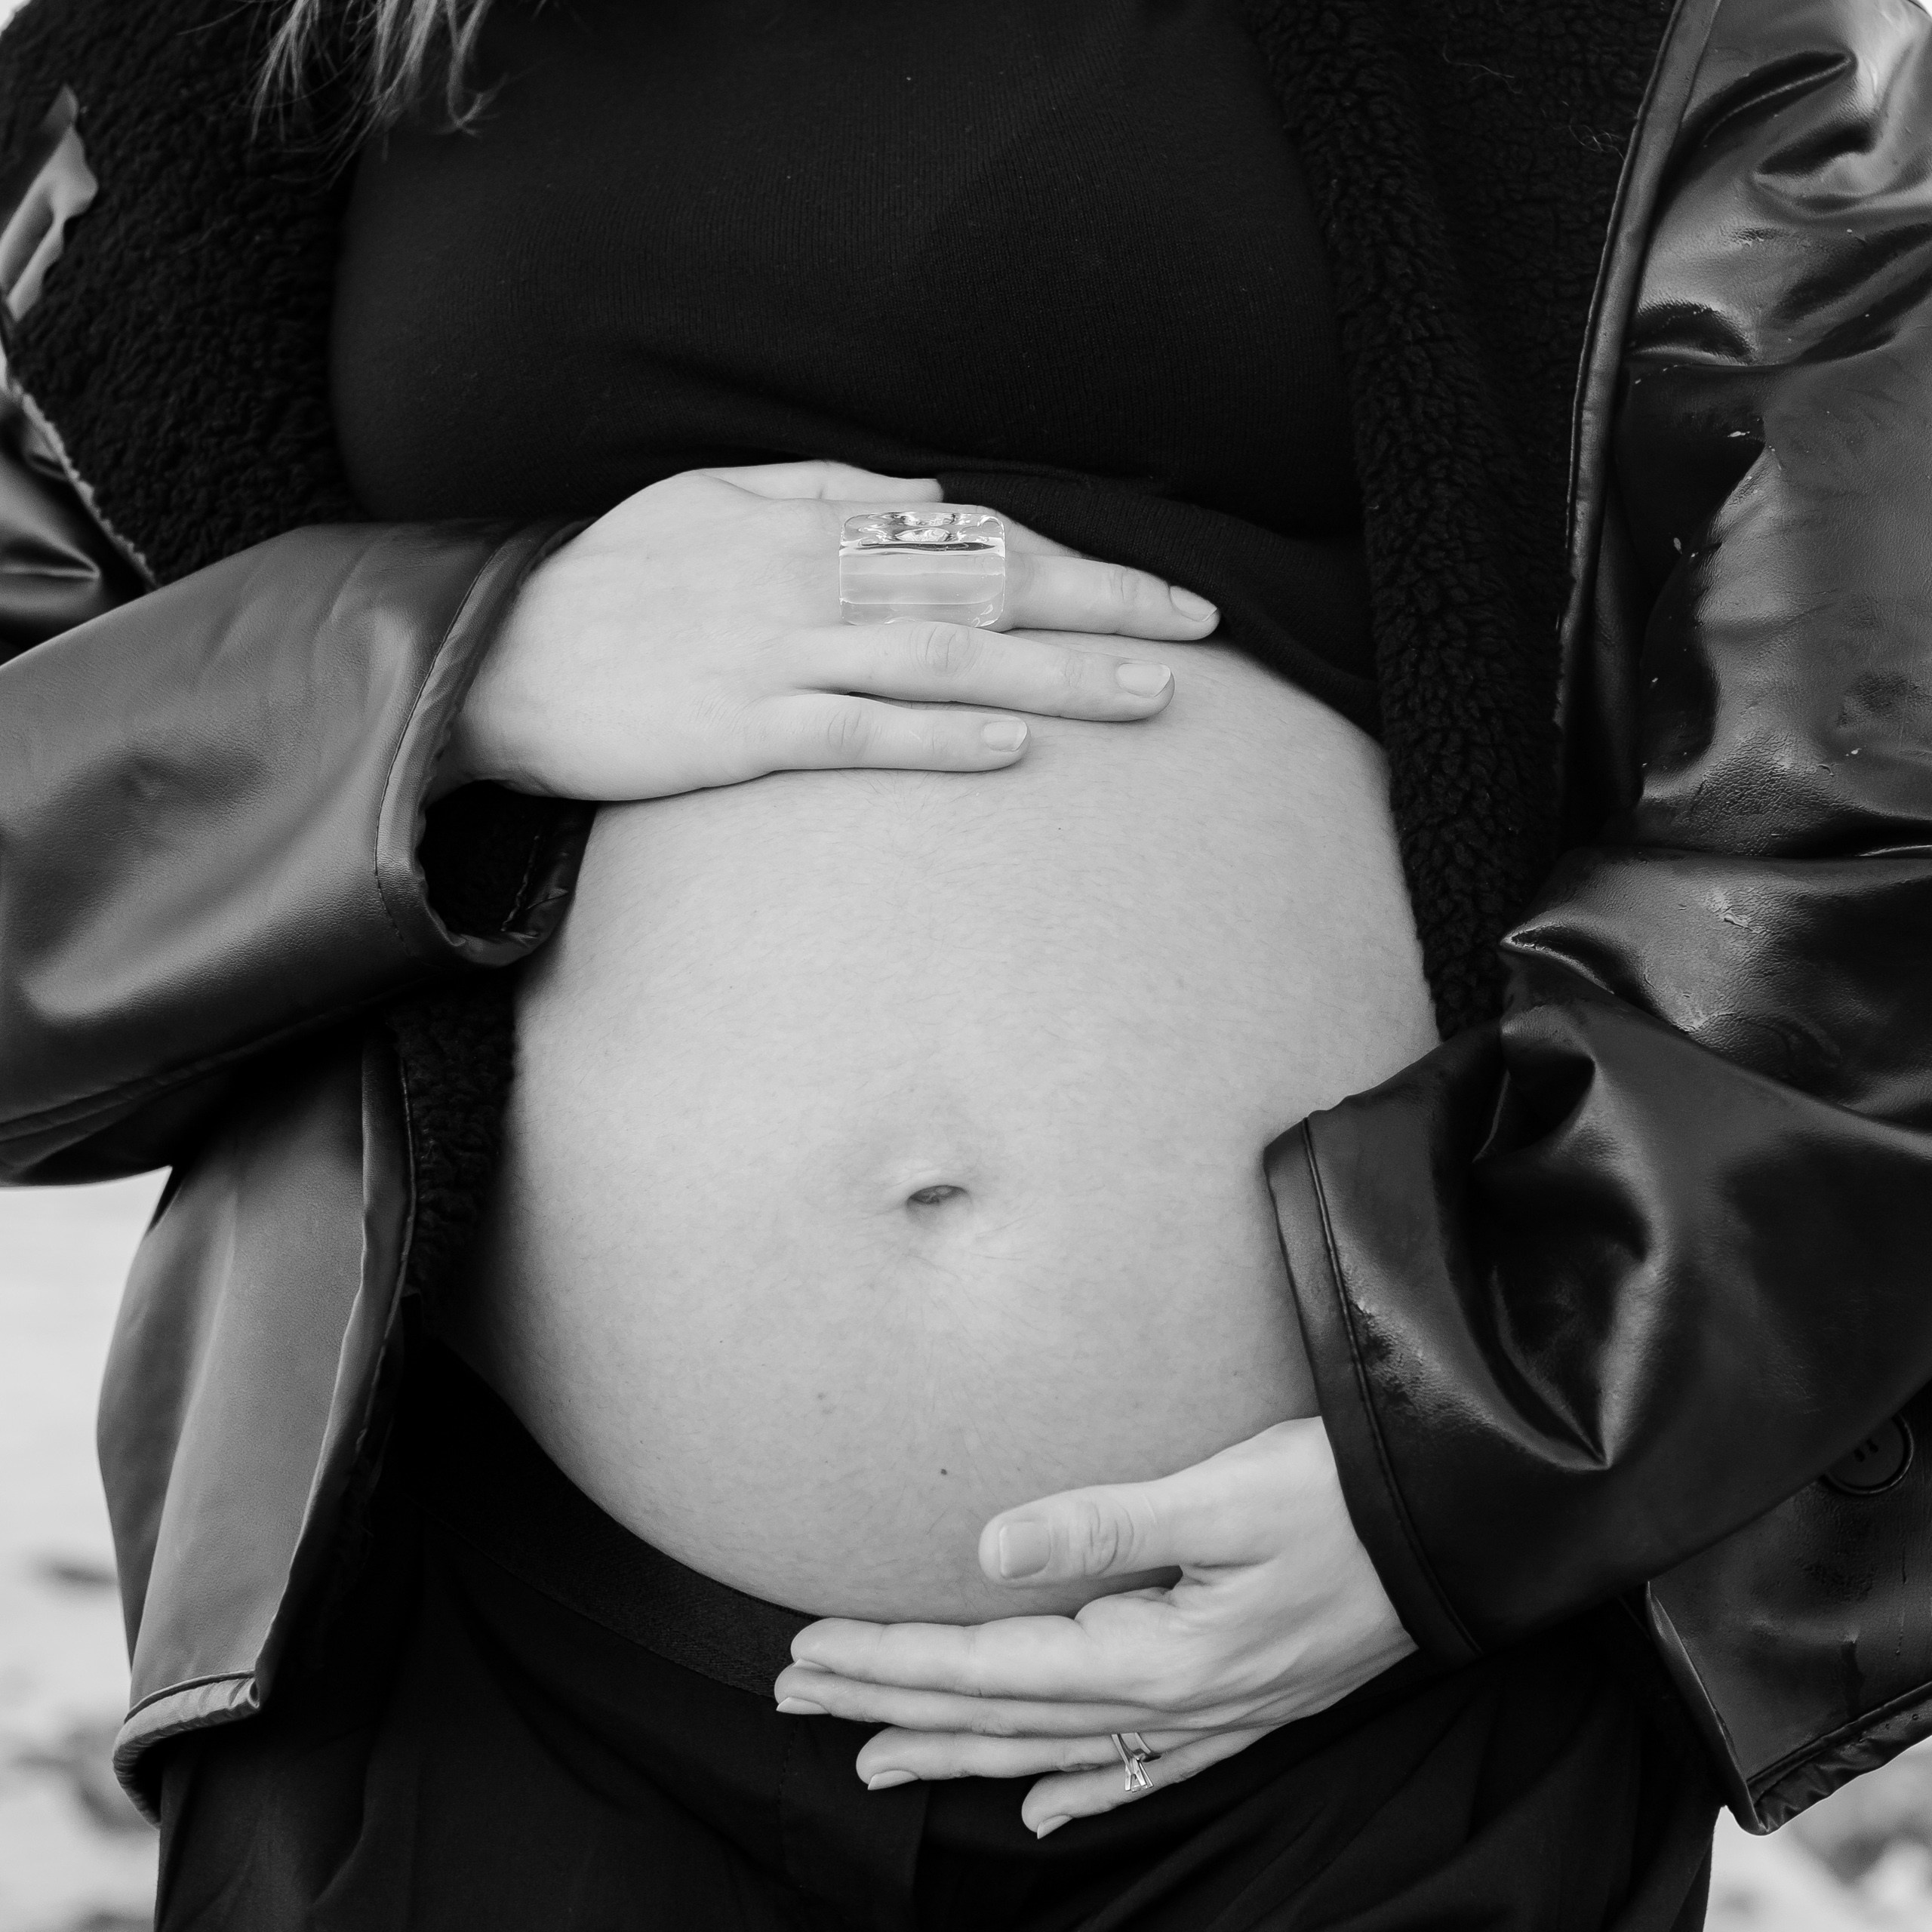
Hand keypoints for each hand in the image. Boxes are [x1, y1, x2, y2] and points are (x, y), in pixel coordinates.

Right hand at [448, 459, 1217, 800]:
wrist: (496, 657)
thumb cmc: (612, 579)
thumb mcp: (713, 498)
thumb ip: (827, 490)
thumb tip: (938, 496)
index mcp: (810, 526)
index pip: (972, 539)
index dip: (1075, 562)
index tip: (1157, 593)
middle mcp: (810, 585)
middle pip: (983, 591)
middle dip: (1100, 611)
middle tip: (1198, 637)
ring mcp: (778, 659)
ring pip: (943, 661)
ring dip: (1052, 675)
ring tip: (1147, 697)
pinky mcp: (743, 733)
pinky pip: (859, 736)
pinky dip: (939, 739)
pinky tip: (1014, 747)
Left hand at [771, 1419, 1414, 1836]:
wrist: (1458, 1528)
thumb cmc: (1342, 1497)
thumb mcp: (1223, 1495)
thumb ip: (1103, 1525)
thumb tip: (986, 1551)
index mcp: (1156, 1654)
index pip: (986, 1665)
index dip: (889, 1657)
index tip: (806, 1648)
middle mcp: (1173, 1704)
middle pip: (1001, 1714)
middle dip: (892, 1704)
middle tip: (796, 1695)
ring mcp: (1210, 1716)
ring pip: (1052, 1746)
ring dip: (959, 1748)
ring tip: (874, 1755)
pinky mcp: (1242, 1705)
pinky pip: (1140, 1768)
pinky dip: (1083, 1791)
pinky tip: (1041, 1812)